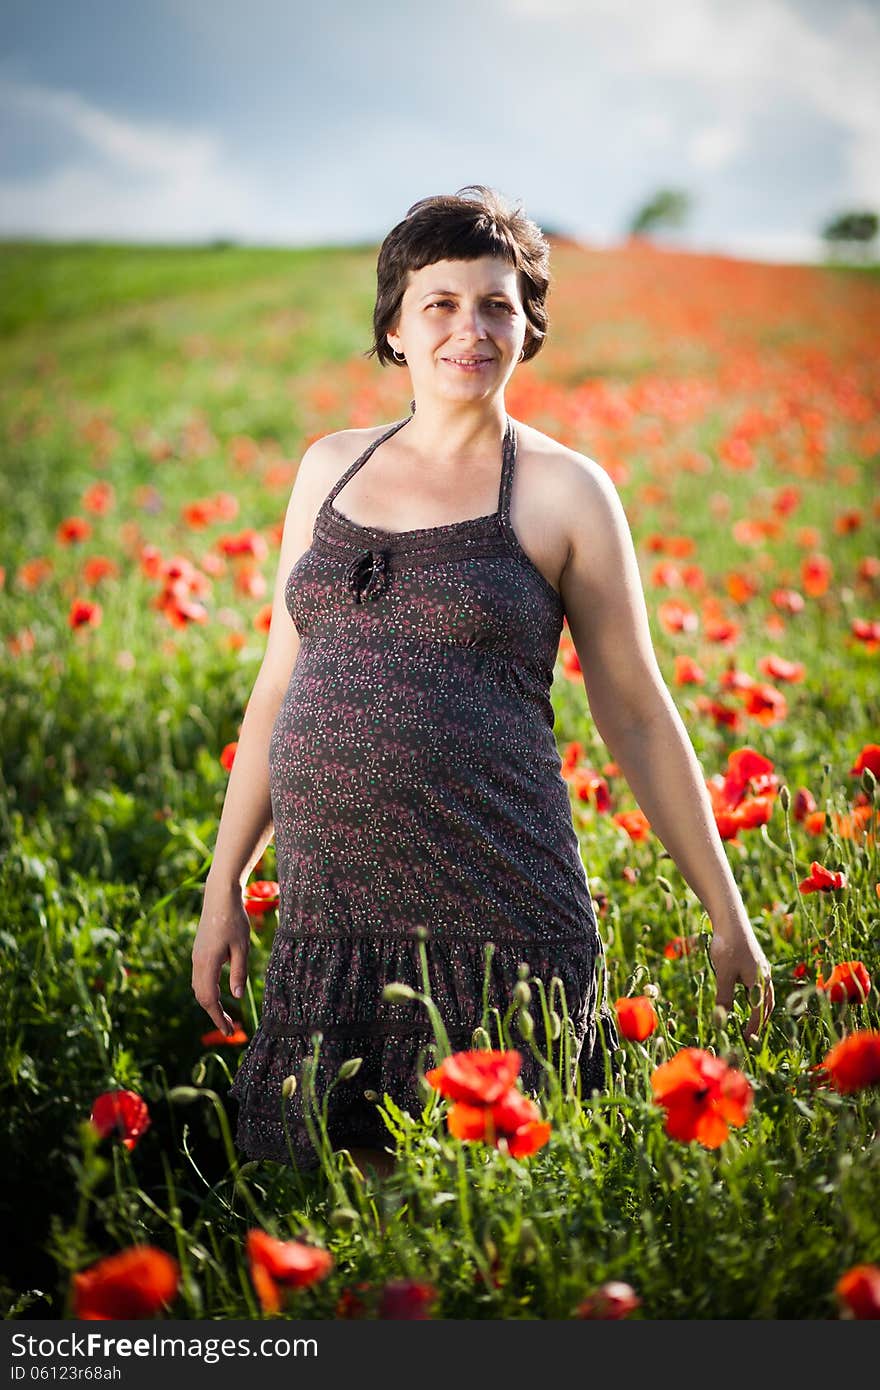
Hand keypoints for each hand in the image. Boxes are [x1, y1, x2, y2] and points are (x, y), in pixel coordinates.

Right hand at [191, 880, 250, 1035]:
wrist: (219, 896)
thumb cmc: (234, 919)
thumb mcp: (242, 947)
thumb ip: (238, 972)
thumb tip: (237, 997)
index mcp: (208, 963)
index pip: (209, 998)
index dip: (218, 1017)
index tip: (229, 1031)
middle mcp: (197, 962)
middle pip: (201, 996)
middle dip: (214, 1014)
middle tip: (230, 1028)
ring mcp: (195, 957)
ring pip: (197, 988)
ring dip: (209, 1003)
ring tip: (224, 1015)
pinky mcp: (198, 952)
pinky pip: (199, 978)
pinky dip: (207, 991)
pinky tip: (218, 994)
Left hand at [707, 920, 773, 1039]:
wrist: (731, 919)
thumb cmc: (727, 946)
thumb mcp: (724, 974)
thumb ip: (724, 996)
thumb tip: (722, 1019)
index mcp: (760, 981)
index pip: (759, 1012)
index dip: (753, 1028)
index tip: (747, 1041)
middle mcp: (764, 976)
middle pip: (766, 1005)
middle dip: (760, 1021)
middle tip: (752, 1036)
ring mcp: (761, 968)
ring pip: (763, 994)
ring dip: (758, 1009)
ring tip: (751, 1021)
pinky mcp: (755, 961)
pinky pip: (758, 985)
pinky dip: (754, 996)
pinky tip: (745, 996)